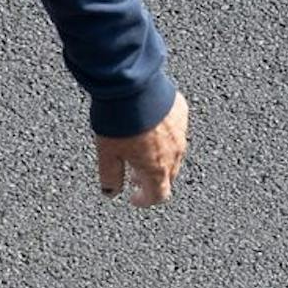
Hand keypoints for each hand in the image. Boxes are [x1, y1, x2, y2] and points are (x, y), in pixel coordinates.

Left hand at [95, 91, 189, 207]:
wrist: (133, 87)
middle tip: (133, 176)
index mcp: (157, 168)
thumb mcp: (106, 154)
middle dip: (151, 180)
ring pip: (174, 154)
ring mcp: (181, 132)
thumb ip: (110, 176)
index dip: (146, 200)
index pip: (159, 195)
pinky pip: (176, 131)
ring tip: (140, 154)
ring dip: (159, 160)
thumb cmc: (118, 122)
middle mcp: (175, 153)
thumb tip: (111, 193)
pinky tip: (149, 129)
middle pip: (167, 176)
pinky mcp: (181, 113)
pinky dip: (164, 137)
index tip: (134, 198)